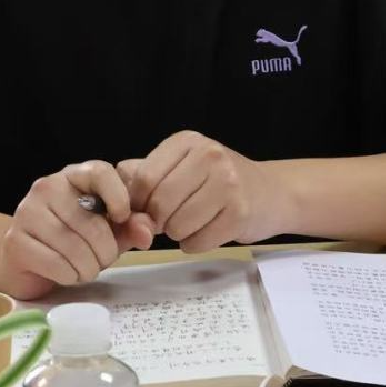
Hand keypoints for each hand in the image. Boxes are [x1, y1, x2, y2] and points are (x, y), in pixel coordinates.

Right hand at [0, 160, 155, 298]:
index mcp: (73, 176)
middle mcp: (47, 187)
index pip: (99, 172)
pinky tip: (67, 274)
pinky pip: (56, 264)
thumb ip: (131, 227)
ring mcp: (27, 212)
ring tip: (86, 268)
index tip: (122, 219)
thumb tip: (146, 232)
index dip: (118, 196)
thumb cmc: (72, 239)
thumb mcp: (109, 230)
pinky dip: (69, 276)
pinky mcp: (16, 242)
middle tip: (104, 259)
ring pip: (73, 246)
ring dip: (88, 267)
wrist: (24, 260)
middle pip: (90, 222)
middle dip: (105, 251)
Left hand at [119, 131, 291, 252]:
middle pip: (159, 204)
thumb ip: (144, 176)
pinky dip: (196, 244)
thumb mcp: (181, 167)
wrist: (271, 193)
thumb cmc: (217, 182)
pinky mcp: (240, 213)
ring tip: (192, 223)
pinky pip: (198, 242)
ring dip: (178, 234)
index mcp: (187, 142)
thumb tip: (113, 198)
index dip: (137, 203)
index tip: (145, 211)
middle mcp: (209, 155)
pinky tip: (207, 232)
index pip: (143, 179)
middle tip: (172, 219)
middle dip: (159, 221)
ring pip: (177, 226)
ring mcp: (228, 183)